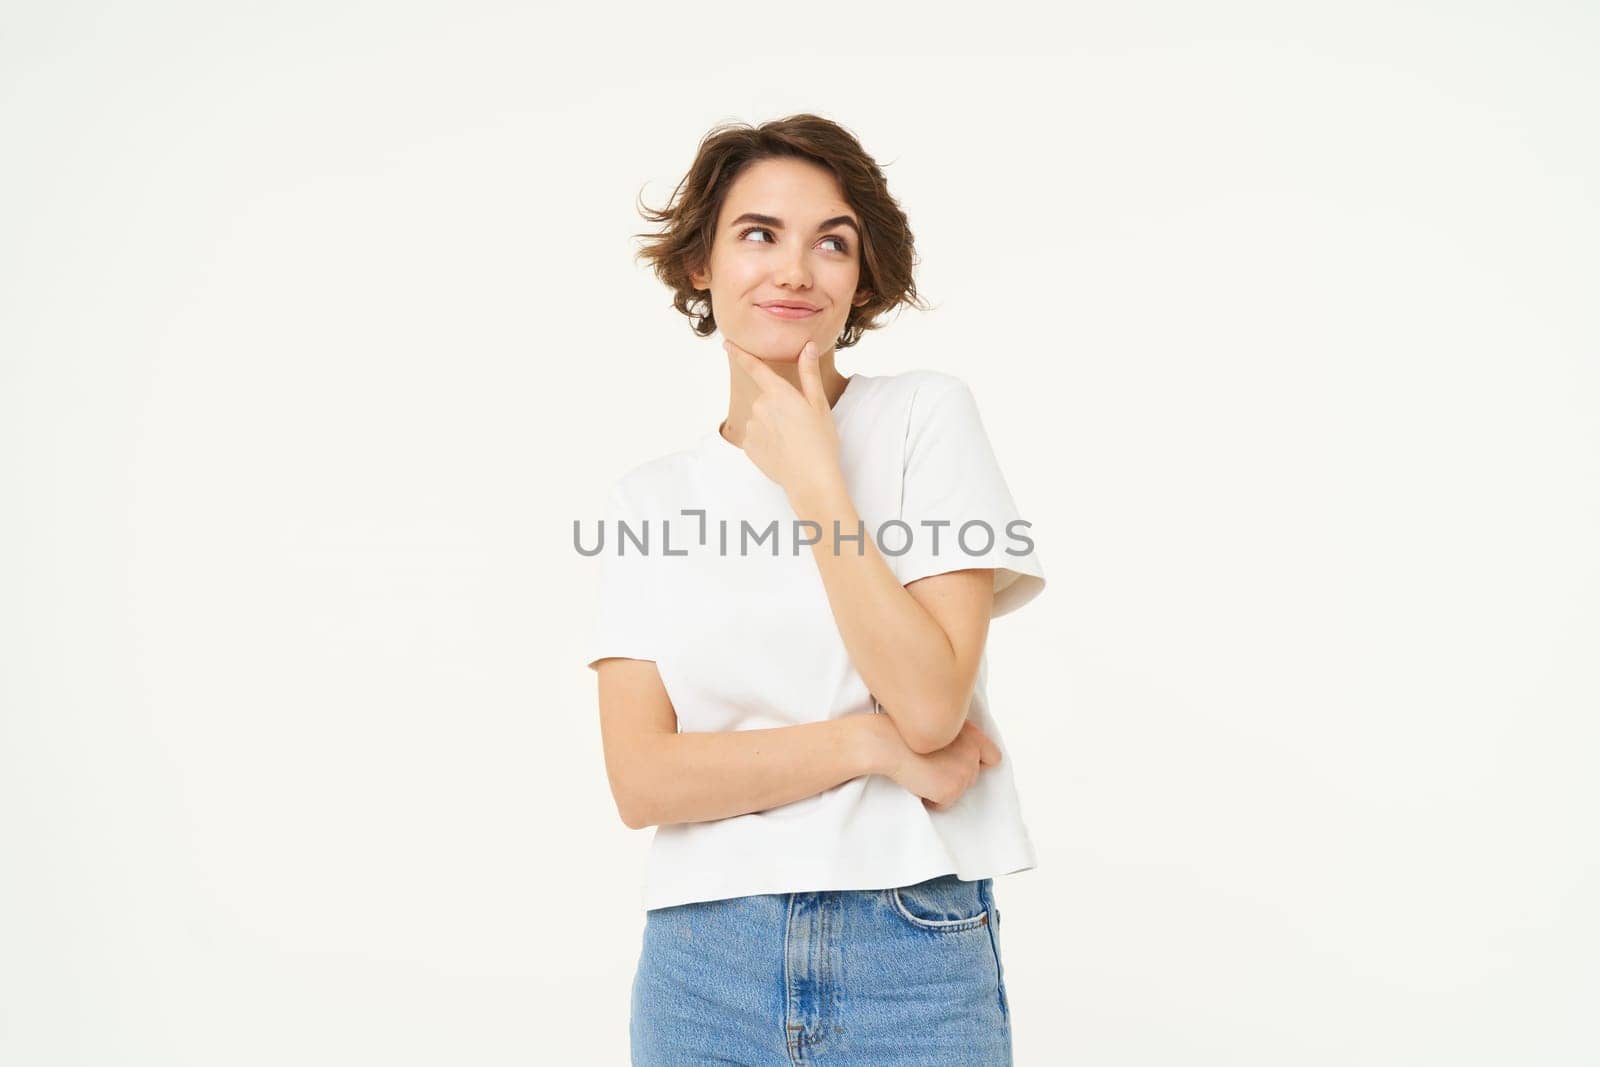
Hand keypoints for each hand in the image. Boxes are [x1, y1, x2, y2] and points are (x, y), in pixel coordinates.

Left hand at [723, 337, 843, 503]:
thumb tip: (808, 346)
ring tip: (793, 442)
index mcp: (779, 393)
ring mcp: (751, 428)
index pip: (754, 367)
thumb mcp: (819, 405)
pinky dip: (768, 442)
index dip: (739, 353)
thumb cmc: (820, 442)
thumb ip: (809, 373)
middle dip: (779, 408)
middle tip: (800, 426)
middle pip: (766, 399)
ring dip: (774, 426)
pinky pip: (757, 437)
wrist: (811, 480)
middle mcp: (760, 407)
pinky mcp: (748, 446)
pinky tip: (783, 452)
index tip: (726, 344)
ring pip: (762, 419)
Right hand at [883, 718, 1003, 812]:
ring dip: (940, 788)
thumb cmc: (902, 733)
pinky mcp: (951, 791)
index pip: (992, 757)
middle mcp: (973, 753)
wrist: (886, 743)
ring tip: (921, 771)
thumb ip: (956, 739)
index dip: (978, 764)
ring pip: (958, 792)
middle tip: (929, 766)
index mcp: (971, 735)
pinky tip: (917, 783)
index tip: (960, 766)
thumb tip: (965, 761)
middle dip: (952, 777)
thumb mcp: (936, 726)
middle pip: (971, 778)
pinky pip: (943, 804)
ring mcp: (964, 773)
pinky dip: (930, 799)